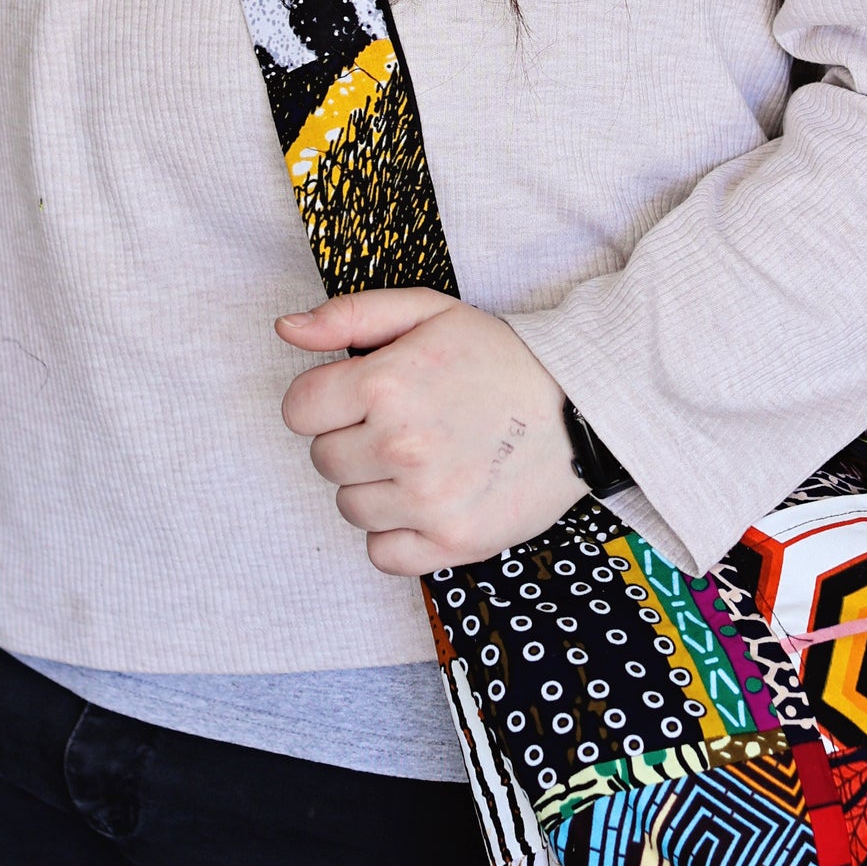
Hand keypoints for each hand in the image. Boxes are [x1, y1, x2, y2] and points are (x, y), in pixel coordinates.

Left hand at [277, 289, 584, 575]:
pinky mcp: (453, 541)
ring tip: (423, 460)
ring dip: (374, 487)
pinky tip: (428, 502)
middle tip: (402, 425)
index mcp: (385, 385)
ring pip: (349, 507)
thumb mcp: (429, 311)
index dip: (325, 400)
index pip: (298, 410)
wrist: (581, 407)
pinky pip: (381, 554)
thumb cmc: (501, 358)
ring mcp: (426, 500)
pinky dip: (396, 534)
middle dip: (351, 440)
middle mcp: (400, 446)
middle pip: (323, 460)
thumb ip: (351, 315)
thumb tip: (285, 330)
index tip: (360, 398)